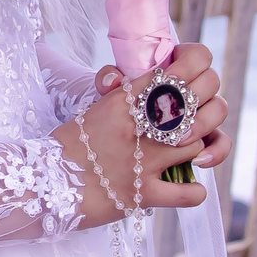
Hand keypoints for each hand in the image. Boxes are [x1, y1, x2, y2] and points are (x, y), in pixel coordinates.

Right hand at [51, 44, 230, 226]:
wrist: (46, 182)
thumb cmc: (71, 143)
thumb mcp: (95, 106)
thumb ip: (121, 88)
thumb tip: (132, 76)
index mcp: (126, 97)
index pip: (182, 65)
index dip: (199, 62)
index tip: (191, 69)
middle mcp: (139, 124)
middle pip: (202, 97)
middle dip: (210, 99)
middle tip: (199, 107)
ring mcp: (144, 160)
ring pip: (199, 142)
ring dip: (197, 145)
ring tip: (184, 147)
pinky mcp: (144, 194)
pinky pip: (190, 193)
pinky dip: (195, 191)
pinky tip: (188, 185)